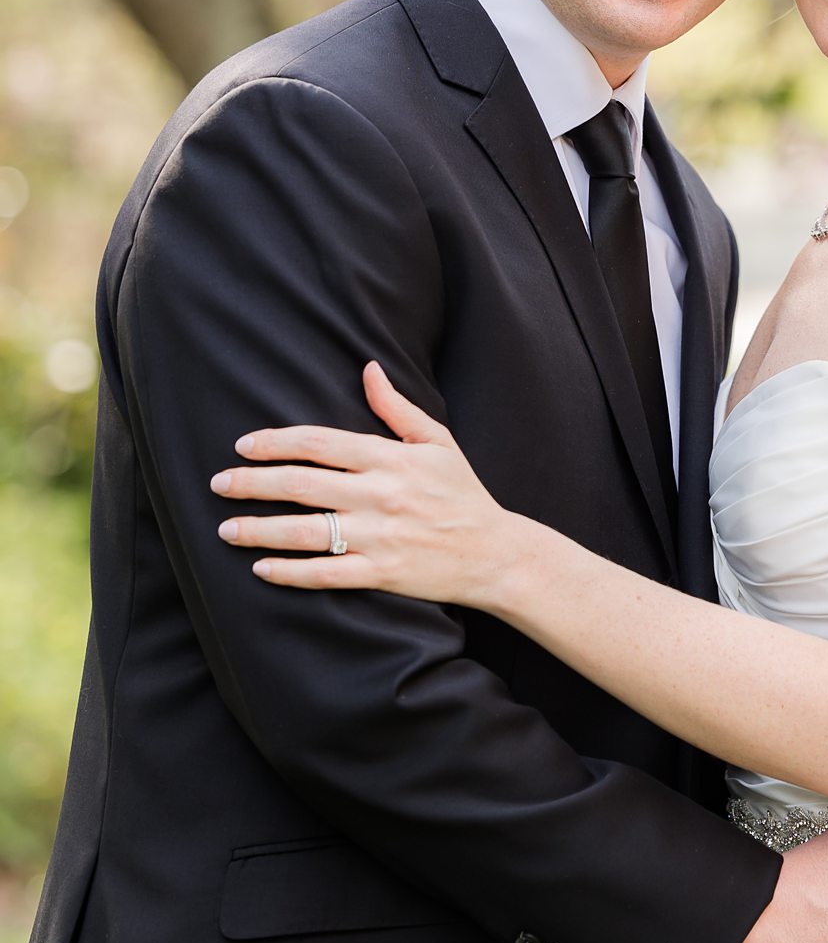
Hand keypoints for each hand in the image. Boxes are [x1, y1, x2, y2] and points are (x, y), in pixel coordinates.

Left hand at [211, 361, 533, 611]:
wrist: (495, 553)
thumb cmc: (463, 493)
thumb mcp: (437, 441)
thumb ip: (397, 407)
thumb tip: (368, 368)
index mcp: (389, 458)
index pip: (317, 443)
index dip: (274, 443)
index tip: (243, 446)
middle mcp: (379, 495)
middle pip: (300, 485)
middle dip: (251, 484)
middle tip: (218, 485)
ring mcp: (379, 537)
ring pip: (305, 531)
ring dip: (259, 530)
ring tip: (226, 530)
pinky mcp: (382, 573)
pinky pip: (326, 574)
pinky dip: (290, 573)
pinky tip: (262, 569)